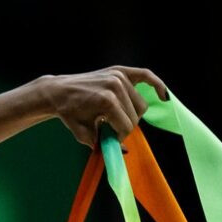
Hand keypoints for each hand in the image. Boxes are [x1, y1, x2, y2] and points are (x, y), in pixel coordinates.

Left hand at [39, 66, 170, 148]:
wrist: (58, 91)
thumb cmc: (70, 113)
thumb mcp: (83, 133)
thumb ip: (102, 143)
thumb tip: (123, 151)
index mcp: (107, 101)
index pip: (126, 126)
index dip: (119, 137)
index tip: (109, 138)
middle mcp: (115, 86)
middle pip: (136, 116)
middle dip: (124, 126)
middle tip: (109, 127)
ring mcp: (118, 76)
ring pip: (141, 104)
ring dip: (131, 113)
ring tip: (113, 114)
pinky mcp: (120, 70)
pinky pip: (146, 75)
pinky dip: (157, 85)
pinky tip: (163, 96)